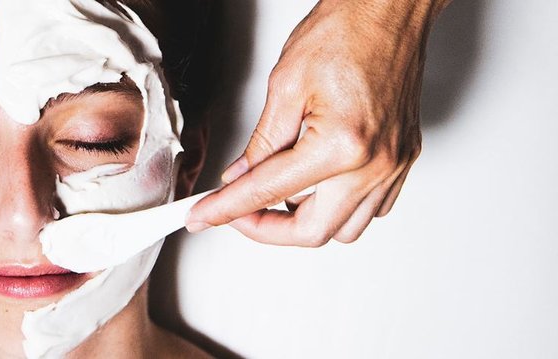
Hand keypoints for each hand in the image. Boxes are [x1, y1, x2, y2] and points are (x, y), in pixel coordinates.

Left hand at [185, 0, 451, 245]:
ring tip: (274, 197)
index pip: (268, 193)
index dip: (227, 209)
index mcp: (341, 146)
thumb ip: (261, 143)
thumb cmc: (346, 32)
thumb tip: (239, 178)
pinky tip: (314, 186)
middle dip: (266, 229)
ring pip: (345, 230)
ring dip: (304, 222)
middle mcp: (375, 165)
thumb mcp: (284, 86)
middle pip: (312, 232)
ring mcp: (394, 166)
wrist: (389, 11)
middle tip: (235, 213)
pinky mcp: (403, 161)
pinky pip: (371, 209)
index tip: (202, 217)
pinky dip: (338, 208)